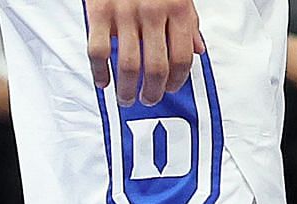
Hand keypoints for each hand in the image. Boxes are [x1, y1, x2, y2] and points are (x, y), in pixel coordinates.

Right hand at [85, 0, 206, 106]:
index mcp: (178, 11)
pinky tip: (102, 81)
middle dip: (153, 91)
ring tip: (126, 97)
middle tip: (148, 100)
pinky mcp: (98, 11)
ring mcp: (125, 14)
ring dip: (127, 88)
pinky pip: (98, 49)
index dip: (178, 80)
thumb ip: (190, 23)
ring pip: (128, 64)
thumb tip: (199, 51)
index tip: (171, 89)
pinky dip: (99, 71)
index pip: (183, 58)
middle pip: (157, 67)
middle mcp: (153, 14)